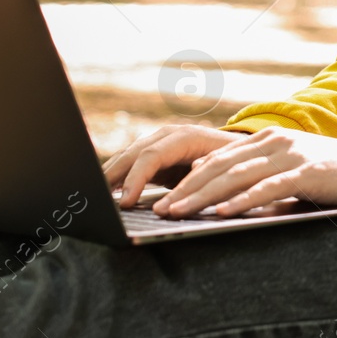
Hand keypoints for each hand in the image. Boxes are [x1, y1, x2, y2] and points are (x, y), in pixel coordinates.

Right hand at [104, 124, 250, 208]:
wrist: (240, 151)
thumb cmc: (236, 162)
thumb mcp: (227, 168)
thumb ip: (207, 175)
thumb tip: (189, 183)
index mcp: (185, 136)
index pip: (152, 155)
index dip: (136, 178)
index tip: (126, 202)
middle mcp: (168, 136)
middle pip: (134, 153)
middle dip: (114, 175)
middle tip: (98, 199)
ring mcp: (159, 143)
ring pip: (128, 156)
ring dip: (111, 175)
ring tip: (96, 196)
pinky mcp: (155, 155)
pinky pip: (131, 164)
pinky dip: (118, 177)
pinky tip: (107, 192)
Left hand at [147, 127, 336, 218]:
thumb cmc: (328, 176)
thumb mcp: (288, 170)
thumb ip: (258, 175)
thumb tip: (221, 195)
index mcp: (267, 139)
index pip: (218, 158)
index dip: (189, 178)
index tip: (166, 197)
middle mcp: (274, 142)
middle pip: (221, 166)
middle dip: (188, 189)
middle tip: (163, 209)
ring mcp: (290, 155)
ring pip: (237, 176)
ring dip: (205, 196)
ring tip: (181, 212)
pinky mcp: (306, 172)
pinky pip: (268, 187)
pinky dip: (242, 201)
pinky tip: (222, 213)